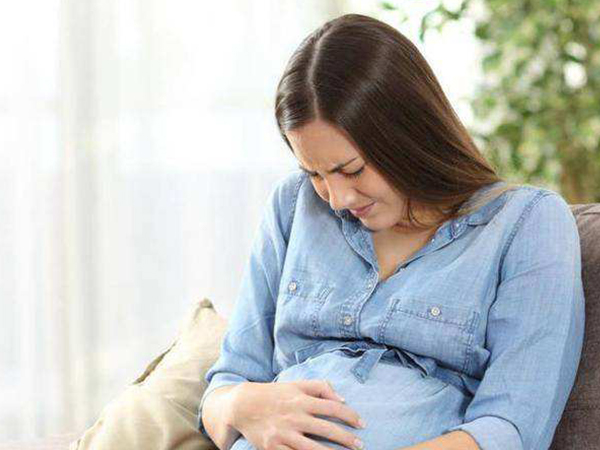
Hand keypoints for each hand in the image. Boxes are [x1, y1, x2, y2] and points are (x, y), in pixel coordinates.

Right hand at [231, 379, 365, 449]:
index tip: (362, 424)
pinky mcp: (273, 448)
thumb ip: (320, 387)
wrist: (242, 405)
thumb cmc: (274, 394)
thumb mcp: (296, 384)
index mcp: (301, 399)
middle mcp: (294, 416)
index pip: (333, 407)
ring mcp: (283, 434)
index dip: (350, 415)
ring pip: (313, 449)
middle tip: (360, 445)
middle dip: (347, 439)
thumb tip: (343, 397)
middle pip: (327, 429)